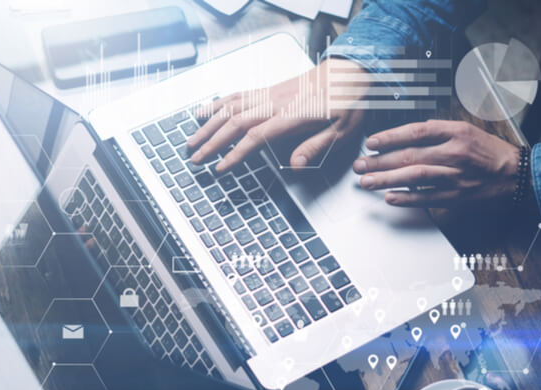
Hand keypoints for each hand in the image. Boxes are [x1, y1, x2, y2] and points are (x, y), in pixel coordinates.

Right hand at [187, 59, 366, 172]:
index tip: (219, 168)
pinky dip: (218, 103)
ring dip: (208, 124)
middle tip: (195, 157)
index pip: (254, 138)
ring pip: (230, 107)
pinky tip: (205, 110)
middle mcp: (274, 102)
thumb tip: (295, 165)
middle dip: (211, 142)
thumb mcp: (341, 131)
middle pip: (234, 123)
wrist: (348, 70)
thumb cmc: (347, 101)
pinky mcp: (268, 89)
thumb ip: (315, 147)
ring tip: (191, 139)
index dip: (234, 154)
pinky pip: (237, 94)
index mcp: (291, 116)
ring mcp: (269, 94)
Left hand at [353, 120, 520, 207]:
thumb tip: (404, 136)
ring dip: (387, 179)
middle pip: (409, 155)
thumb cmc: (489, 152)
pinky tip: (389, 197)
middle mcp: (454, 153)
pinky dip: (407, 198)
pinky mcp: (456, 196)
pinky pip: (427, 197)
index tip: (371, 142)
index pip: (416, 131)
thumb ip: (437, 131)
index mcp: (456, 132)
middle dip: (379, 161)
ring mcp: (455, 176)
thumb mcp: (465, 130)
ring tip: (367, 182)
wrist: (517, 174)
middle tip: (360, 165)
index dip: (390, 137)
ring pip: (414, 176)